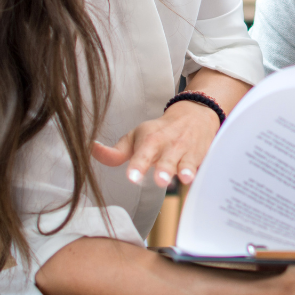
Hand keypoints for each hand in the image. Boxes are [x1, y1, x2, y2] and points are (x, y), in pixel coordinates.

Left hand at [91, 100, 219, 187]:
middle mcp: (169, 145)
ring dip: (185, 170)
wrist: (195, 115)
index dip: (138, 165)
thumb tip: (91, 151)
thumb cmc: (160, 132)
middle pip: (166, 159)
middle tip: (160, 180)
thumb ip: (115, 152)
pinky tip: (201, 178)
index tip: (133, 177)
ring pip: (187, 162)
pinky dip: (202, 171)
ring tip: (184, 177)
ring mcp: (187, 151)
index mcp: (151, 140)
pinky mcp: (202, 156)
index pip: (143, 154)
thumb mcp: (136, 138)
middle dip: (164, 169)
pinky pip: (203, 165)